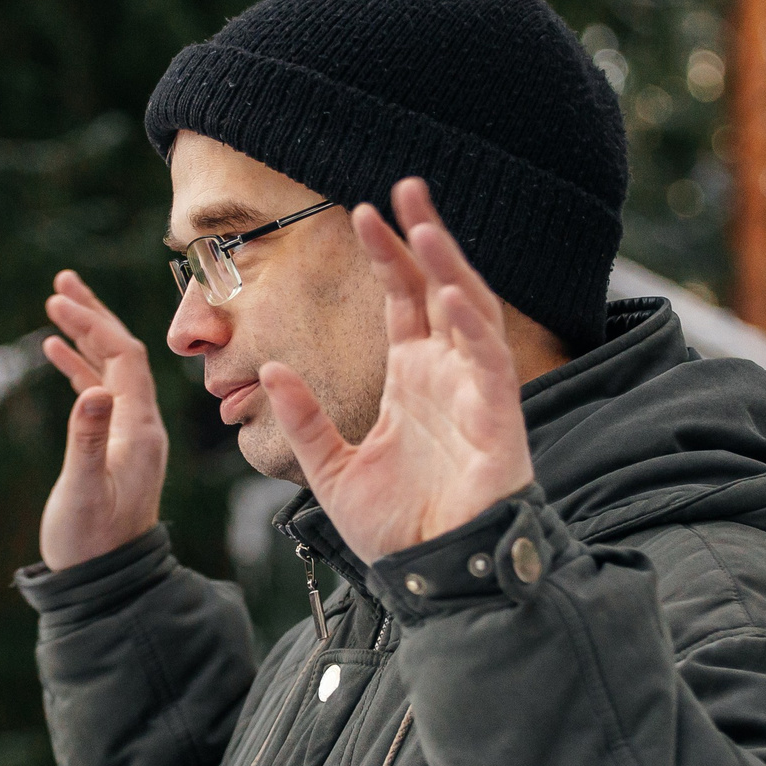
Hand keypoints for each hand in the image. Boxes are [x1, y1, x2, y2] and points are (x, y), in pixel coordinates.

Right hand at [38, 271, 167, 569]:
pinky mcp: (113, 447)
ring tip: (56, 302)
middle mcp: (141, 426)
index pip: (125, 358)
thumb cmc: (92, 543)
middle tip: (61, 282)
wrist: (107, 583)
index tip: (61, 299)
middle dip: (92, 316)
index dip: (95, 324)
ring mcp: (128, 435)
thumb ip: (87, 440)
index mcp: (141, 429)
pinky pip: (98, 393)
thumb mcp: (85, 490)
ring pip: (109, 370)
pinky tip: (55, 351)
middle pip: (122, 354)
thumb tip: (91, 391)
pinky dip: (78, 368)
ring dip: (84, 336)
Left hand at [260, 178, 533, 564]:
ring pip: (469, 313)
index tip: (363, 211)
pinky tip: (448, 295)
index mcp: (411, 380)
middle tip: (405, 185)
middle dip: (424, 238)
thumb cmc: (395, 529)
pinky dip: (472, 329)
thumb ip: (302, 420)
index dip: (387, 255)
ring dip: (449, 267)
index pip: (401, 300)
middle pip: (439, 288)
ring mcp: (474, 394)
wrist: (432, 579)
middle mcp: (446, 376)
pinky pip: (489, 365)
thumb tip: (267, 370)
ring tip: (425, 224)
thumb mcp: (330, 470)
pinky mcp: (498, 421)